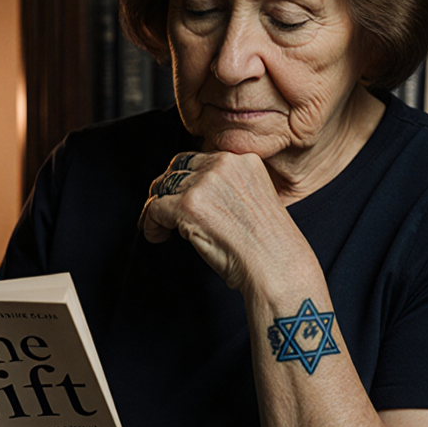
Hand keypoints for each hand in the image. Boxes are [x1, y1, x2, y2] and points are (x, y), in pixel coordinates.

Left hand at [138, 151, 317, 293]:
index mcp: (244, 159)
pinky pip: (154, 209)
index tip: (180, 195)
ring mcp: (204, 184)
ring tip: (160, 227)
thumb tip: (195, 190)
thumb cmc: (270, 246)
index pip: (201, 158)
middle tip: (163, 210)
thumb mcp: (256, 199)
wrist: (277, 268)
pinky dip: (150, 224)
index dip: (186, 178)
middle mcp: (224, 164)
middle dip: (167, 189)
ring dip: (157, 209)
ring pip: (164, 188)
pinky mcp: (188, 206)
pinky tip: (157, 235)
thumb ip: (229, 186)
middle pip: (178, 168)